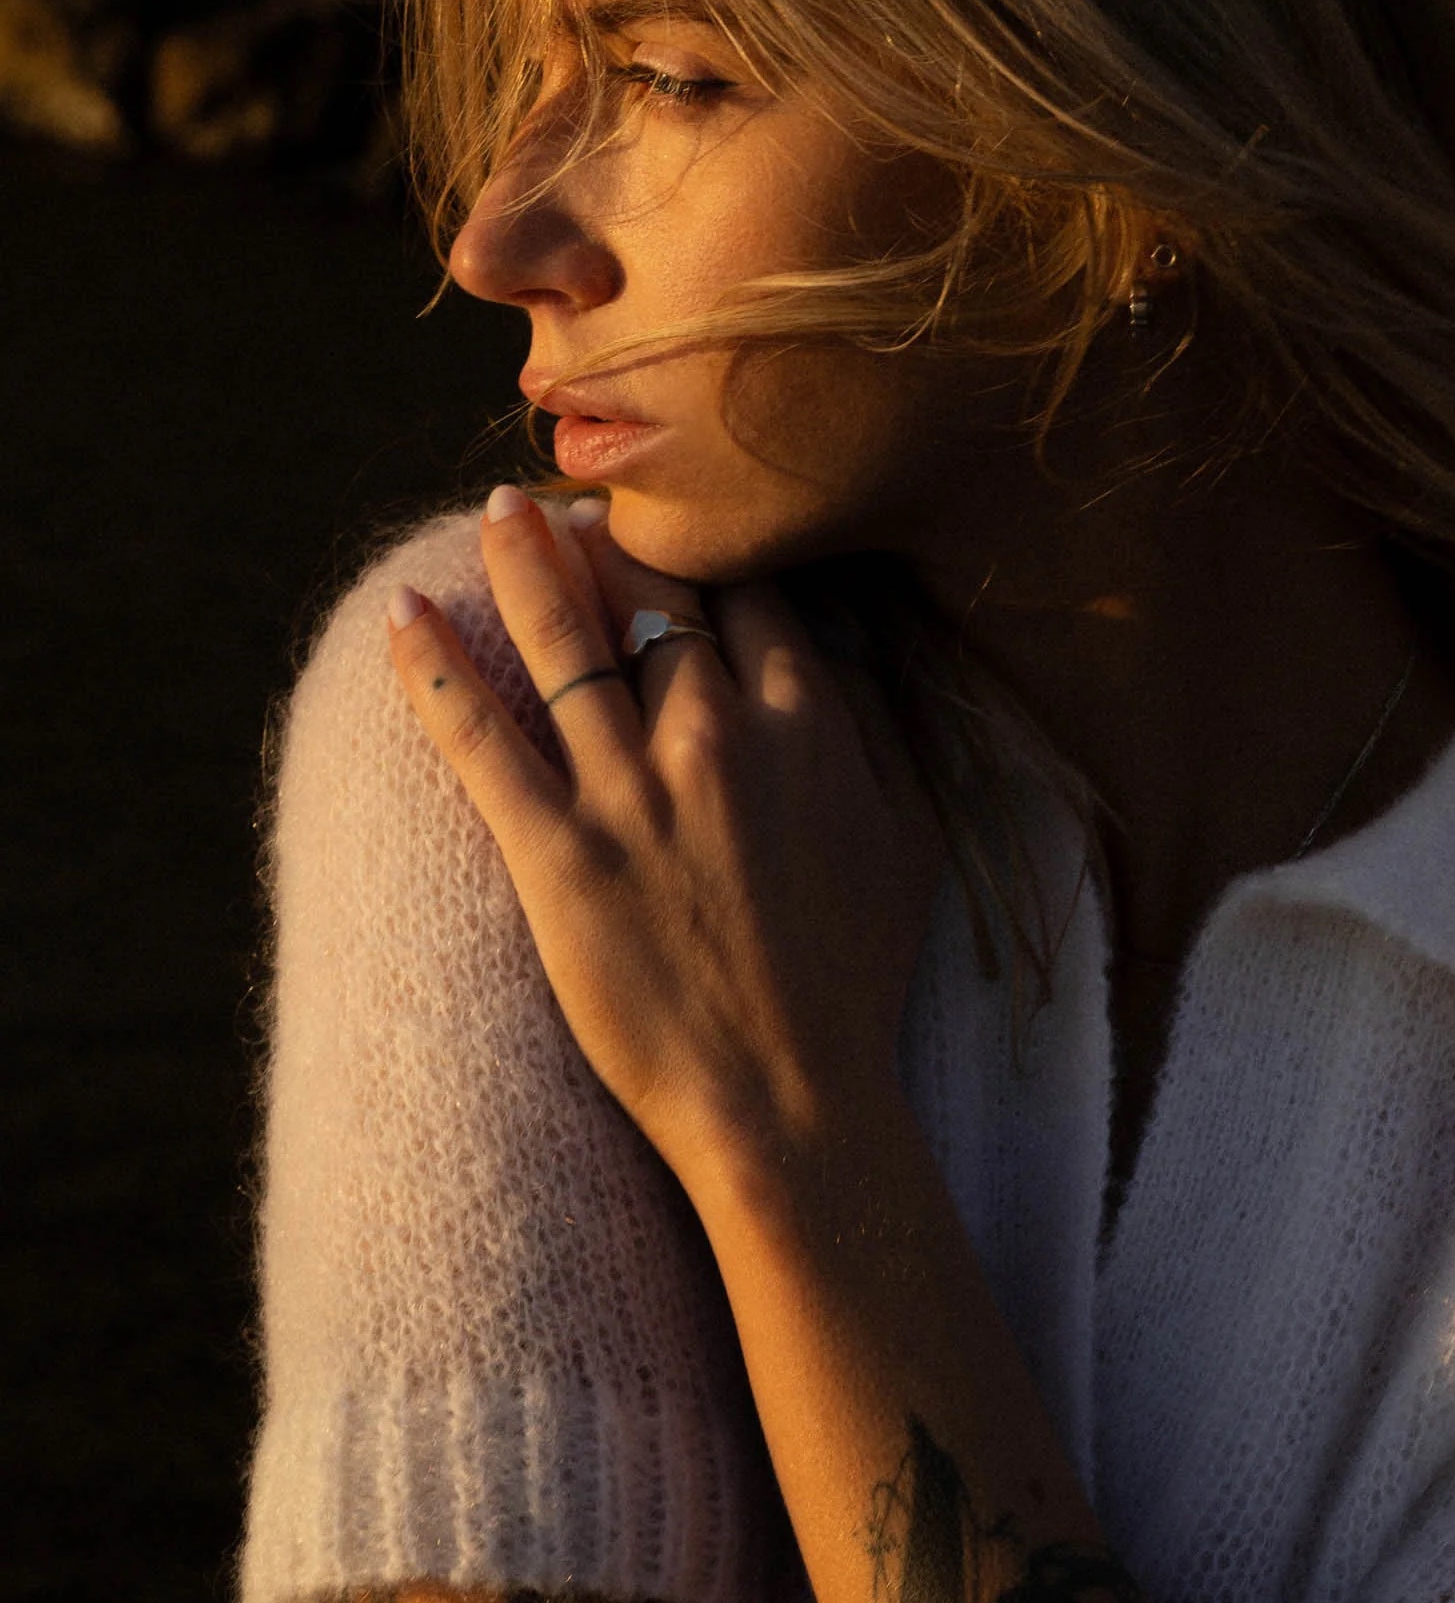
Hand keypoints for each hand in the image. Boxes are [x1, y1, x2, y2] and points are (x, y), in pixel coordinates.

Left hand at [386, 489, 942, 1198]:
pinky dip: (432, 666)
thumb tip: (860, 652)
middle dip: (613, 540)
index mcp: (809, 727)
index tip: (676, 522)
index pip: (749, 593)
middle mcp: (719, 738)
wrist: (794, 1102)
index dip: (708, 546)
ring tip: (498, 510)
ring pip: (563, 637)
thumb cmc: (855, 983)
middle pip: (654, 599)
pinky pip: (479, 735)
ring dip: (522, 560)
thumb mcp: (905, 840)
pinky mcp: (556, 855)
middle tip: (578, 500)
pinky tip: (402, 610)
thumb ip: (878, 735)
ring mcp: (632, 793)